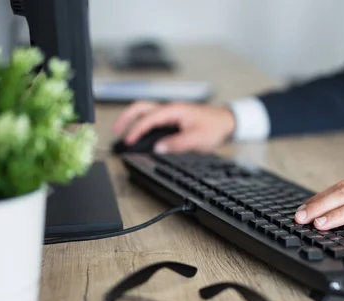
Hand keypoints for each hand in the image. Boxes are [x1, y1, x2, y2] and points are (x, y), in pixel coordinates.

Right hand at [112, 101, 235, 152]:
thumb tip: (159, 148)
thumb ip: (177, 144)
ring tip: (123, 132)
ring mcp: (171, 112)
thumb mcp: (197, 138)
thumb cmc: (215, 126)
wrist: (228, 122)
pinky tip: (141, 134)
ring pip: (145, 111)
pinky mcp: (174, 118)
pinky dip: (143, 123)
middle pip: (141, 108)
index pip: (148, 118)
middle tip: (115, 131)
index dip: (136, 130)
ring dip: (132, 119)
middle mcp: (170, 108)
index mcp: (174, 110)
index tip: (129, 141)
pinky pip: (153, 118)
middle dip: (126, 118)